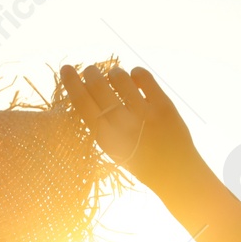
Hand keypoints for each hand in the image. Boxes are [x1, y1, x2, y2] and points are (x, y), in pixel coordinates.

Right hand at [59, 64, 203, 193]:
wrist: (174, 172)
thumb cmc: (139, 161)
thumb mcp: (113, 148)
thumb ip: (101, 125)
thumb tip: (86, 91)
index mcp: (106, 137)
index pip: (82, 103)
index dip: (71, 83)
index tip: (66, 69)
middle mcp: (123, 125)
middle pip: (97, 85)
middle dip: (91, 73)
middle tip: (91, 71)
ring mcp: (144, 114)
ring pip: (119, 77)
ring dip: (114, 73)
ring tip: (115, 77)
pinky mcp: (163, 105)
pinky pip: (142, 76)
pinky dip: (135, 73)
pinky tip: (134, 77)